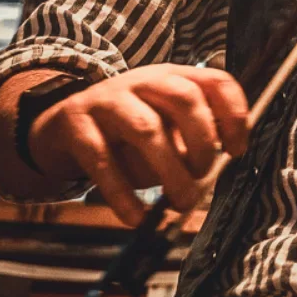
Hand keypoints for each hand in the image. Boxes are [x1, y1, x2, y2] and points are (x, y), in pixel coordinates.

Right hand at [30, 64, 248, 226]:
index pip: (216, 82)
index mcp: (174, 78)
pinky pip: (102, 160)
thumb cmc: (126, 134)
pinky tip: (136, 218)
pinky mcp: (75, 124)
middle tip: (202, 175)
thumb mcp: (165, 132)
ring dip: (170, 170)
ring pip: (146, 128)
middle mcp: (143, 81)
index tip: (236, 151)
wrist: (61, 129)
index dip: (234, 116)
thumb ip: (191, 145)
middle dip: (202, 141)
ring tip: (181, 201)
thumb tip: (211, 172)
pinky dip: (123, 193)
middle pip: (185, 98)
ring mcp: (107, 99)